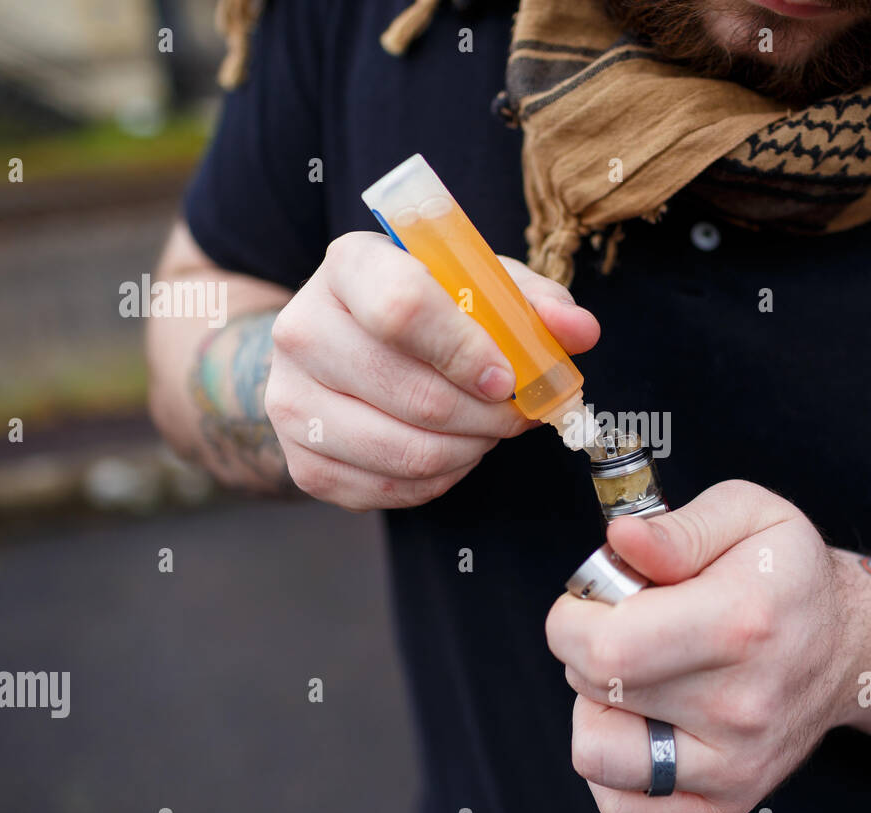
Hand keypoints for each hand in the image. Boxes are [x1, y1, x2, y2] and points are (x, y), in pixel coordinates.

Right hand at [264, 231, 598, 509]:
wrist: (340, 346)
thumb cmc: (427, 311)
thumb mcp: (482, 287)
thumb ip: (536, 303)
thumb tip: (579, 330)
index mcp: (351, 265)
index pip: (402, 307)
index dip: (465, 350)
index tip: (507, 376)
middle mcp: (302, 328)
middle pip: (412, 393)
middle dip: (487, 416)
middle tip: (516, 413)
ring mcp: (291, 400)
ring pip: (405, 450)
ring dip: (469, 449)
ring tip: (487, 430)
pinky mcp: (301, 460)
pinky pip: (389, 489)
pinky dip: (439, 479)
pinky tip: (452, 452)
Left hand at [545, 480, 864, 812]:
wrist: (850, 646)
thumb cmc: (789, 576)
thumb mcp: (748, 514)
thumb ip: (677, 529)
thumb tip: (620, 540)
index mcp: (741, 622)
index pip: (607, 646)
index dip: (572, 617)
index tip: (593, 598)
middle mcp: (740, 704)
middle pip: (595, 690)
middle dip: (581, 648)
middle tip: (622, 624)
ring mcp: (735, 763)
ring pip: (597, 754)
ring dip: (593, 709)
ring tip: (632, 675)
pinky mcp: (728, 799)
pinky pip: (621, 805)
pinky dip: (611, 762)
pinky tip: (639, 719)